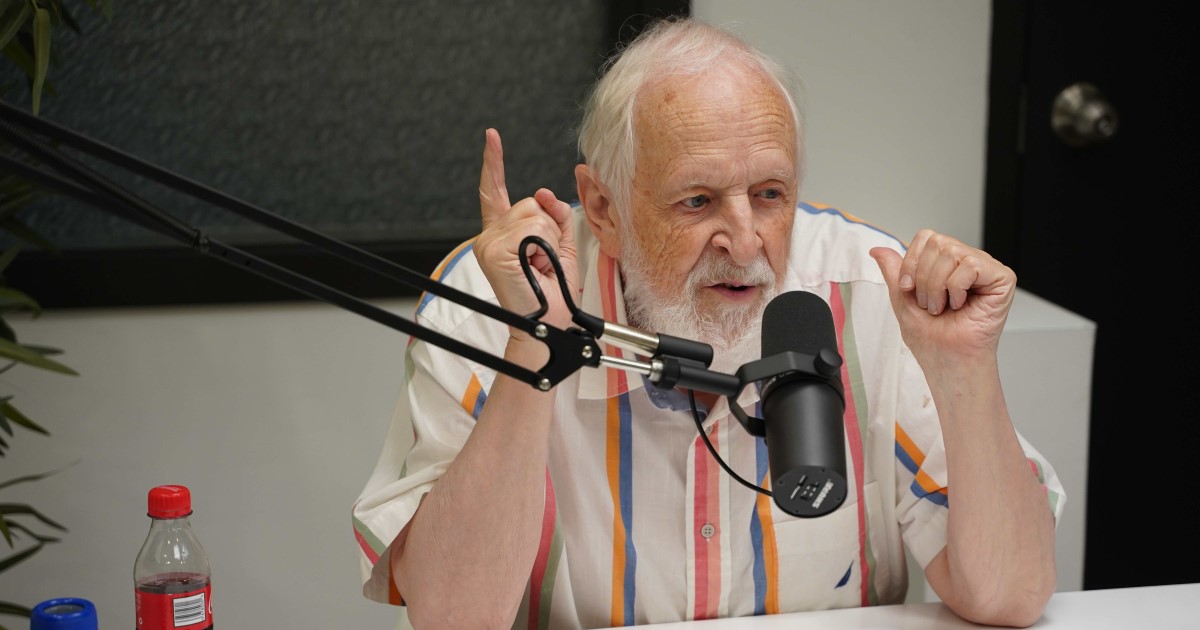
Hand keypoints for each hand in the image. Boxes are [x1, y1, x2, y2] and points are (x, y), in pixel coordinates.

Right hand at [474, 128, 578, 335]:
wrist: (549, 322)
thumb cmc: (554, 294)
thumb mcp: (561, 247)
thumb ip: (555, 216)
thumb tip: (545, 194)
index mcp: (501, 234)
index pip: (494, 191)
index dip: (492, 163)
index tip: (492, 137)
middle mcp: (489, 236)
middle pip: (529, 203)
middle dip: (548, 228)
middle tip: (544, 260)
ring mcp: (489, 243)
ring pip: (533, 215)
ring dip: (548, 239)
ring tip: (540, 266)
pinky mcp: (494, 249)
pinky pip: (532, 228)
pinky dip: (543, 246)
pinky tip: (533, 265)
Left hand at [869, 229, 1015, 362]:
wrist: (948, 361)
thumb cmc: (931, 337)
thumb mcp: (902, 298)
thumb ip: (893, 271)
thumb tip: (877, 250)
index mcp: (946, 263)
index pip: (926, 237)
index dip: (911, 262)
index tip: (908, 289)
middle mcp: (967, 261)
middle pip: (937, 242)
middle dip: (923, 278)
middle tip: (930, 304)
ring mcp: (986, 268)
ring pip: (953, 252)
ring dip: (938, 287)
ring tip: (942, 307)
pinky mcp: (1002, 279)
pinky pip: (971, 265)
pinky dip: (957, 288)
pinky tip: (960, 305)